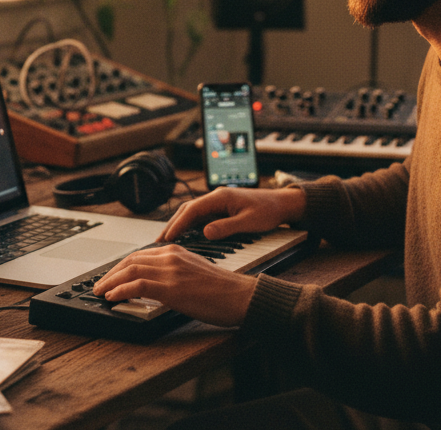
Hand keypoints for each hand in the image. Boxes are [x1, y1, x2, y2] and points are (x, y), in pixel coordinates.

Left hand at [92, 244, 257, 326]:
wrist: (241, 296)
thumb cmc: (223, 290)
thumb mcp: (194, 273)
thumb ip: (174, 273)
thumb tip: (156, 285)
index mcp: (176, 251)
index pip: (140, 255)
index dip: (121, 266)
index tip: (111, 276)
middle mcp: (171, 256)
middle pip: (131, 260)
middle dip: (111, 273)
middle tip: (99, 285)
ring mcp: (171, 271)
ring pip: (130, 270)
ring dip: (110, 282)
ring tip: (100, 291)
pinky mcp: (171, 287)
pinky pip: (137, 285)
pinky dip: (120, 290)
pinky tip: (112, 297)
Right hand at [159, 185, 305, 241]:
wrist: (282, 204)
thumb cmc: (268, 211)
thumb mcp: (249, 222)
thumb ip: (227, 227)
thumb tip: (205, 232)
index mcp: (220, 197)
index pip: (192, 210)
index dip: (177, 224)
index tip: (167, 238)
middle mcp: (216, 197)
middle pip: (187, 210)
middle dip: (172, 225)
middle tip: (158, 242)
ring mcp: (217, 202)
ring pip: (191, 213)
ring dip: (178, 225)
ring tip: (166, 241)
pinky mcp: (220, 209)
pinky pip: (199, 217)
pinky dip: (188, 226)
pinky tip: (183, 237)